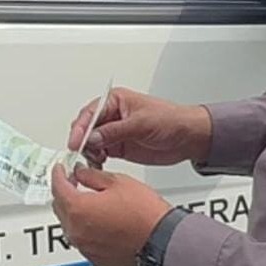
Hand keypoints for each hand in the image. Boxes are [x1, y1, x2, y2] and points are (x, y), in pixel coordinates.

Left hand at [50, 164, 170, 265]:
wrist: (163, 240)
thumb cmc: (145, 214)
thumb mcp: (118, 182)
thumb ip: (91, 175)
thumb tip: (81, 173)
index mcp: (78, 209)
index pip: (58, 187)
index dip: (58, 174)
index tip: (60, 169)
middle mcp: (77, 232)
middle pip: (60, 208)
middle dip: (65, 193)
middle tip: (75, 182)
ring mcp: (85, 247)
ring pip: (70, 226)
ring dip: (74, 213)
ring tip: (91, 202)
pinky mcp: (95, 259)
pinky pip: (83, 241)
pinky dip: (86, 230)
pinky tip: (99, 222)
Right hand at [67, 88, 211, 167]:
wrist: (188, 137)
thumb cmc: (171, 120)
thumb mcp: (141, 123)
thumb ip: (114, 131)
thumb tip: (92, 137)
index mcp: (115, 101)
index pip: (91, 113)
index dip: (81, 128)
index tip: (76, 141)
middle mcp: (112, 116)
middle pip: (86, 128)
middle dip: (81, 140)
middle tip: (80, 153)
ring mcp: (114, 132)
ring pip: (91, 142)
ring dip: (88, 152)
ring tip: (91, 161)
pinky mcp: (118, 147)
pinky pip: (100, 153)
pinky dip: (95, 159)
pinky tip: (97, 164)